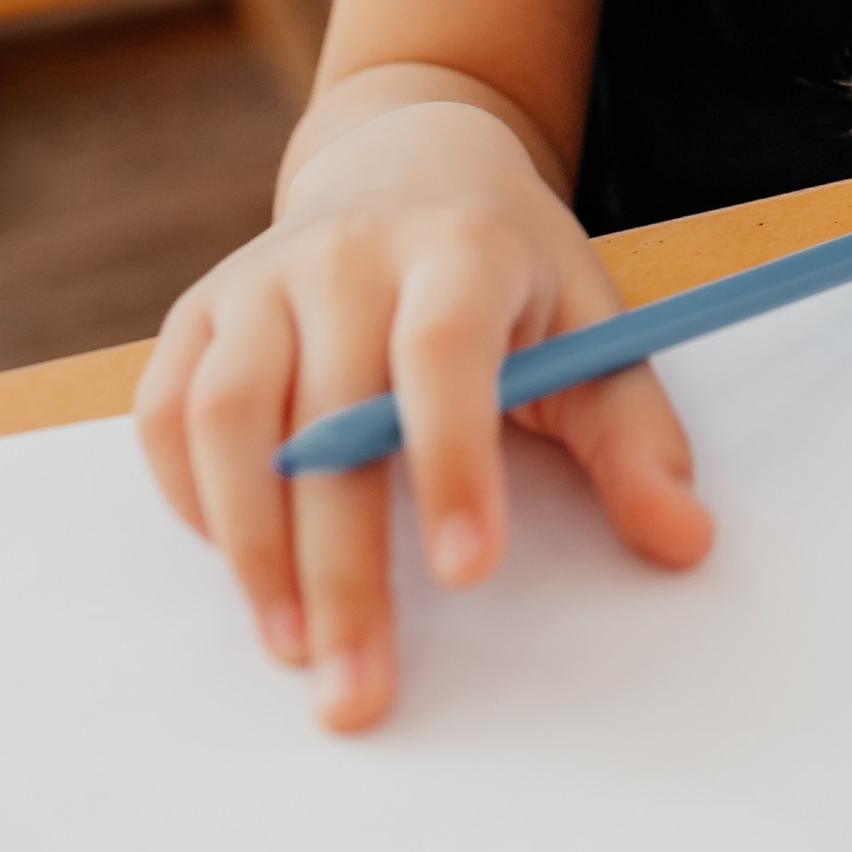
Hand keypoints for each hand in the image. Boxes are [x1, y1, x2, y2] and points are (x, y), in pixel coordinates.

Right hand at [135, 100, 711, 734]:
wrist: (409, 163)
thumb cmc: (508, 273)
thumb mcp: (592, 326)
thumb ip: (636, 437)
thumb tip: (684, 541)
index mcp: (462, 245)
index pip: (444, 345)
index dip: (452, 457)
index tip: (472, 574)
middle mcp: (349, 250)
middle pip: (328, 411)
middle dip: (342, 566)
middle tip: (359, 688)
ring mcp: (263, 276)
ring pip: (226, 416)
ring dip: (251, 547)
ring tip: (292, 647)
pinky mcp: (199, 310)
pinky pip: (167, 414)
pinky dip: (189, 501)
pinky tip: (242, 565)